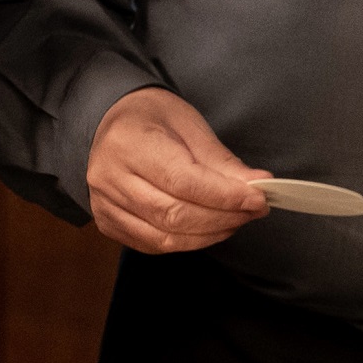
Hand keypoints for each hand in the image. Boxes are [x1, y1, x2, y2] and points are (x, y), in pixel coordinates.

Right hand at [85, 87, 268, 251]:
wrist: (110, 120)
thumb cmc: (151, 118)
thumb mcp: (189, 124)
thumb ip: (220, 161)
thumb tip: (255, 187)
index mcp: (129, 143)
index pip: (183, 181)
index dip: (225, 196)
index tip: (259, 199)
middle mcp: (109, 177)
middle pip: (174, 214)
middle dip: (223, 218)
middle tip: (253, 210)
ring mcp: (103, 204)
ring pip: (165, 237)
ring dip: (209, 234)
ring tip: (235, 219)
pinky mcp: (107, 223)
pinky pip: (153, 245)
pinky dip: (187, 241)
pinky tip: (208, 229)